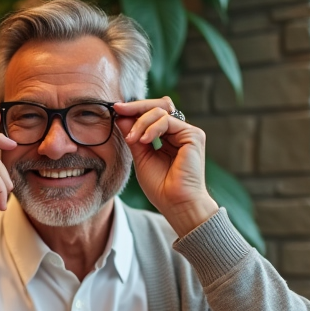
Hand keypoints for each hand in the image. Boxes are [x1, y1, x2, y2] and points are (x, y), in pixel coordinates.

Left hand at [114, 97, 218, 237]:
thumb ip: (133, 136)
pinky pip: (168, 121)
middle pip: (158, 107)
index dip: (134, 110)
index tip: (116, 109)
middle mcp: (179, 133)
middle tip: (118, 109)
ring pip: (161, 111)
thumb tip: (121, 116)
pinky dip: (152, 128)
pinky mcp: (193, 136)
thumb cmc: (160, 187)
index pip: (152, 114)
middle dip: (136, 107)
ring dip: (141, 122)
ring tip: (132, 139)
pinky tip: (143, 140)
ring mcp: (187, 133)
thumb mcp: (140, 157)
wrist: (176, 203)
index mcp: (167, 137)